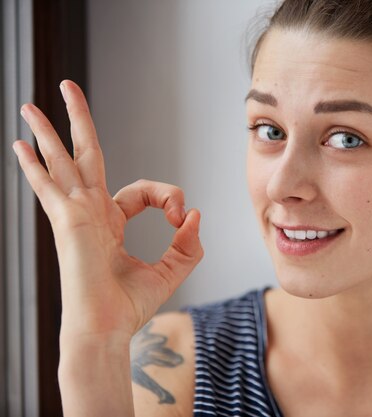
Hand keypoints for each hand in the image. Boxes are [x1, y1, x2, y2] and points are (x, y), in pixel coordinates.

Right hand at [13, 80, 203, 342]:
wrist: (106, 331)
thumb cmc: (129, 306)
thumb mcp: (172, 270)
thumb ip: (188, 244)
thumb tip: (195, 214)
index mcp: (111, 223)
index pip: (142, 190)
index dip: (168, 197)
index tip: (180, 219)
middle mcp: (90, 214)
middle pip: (85, 156)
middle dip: (77, 122)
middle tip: (67, 87)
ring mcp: (76, 216)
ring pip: (63, 163)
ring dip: (49, 132)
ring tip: (30, 104)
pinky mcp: (67, 223)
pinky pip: (49, 187)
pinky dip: (35, 166)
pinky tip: (21, 144)